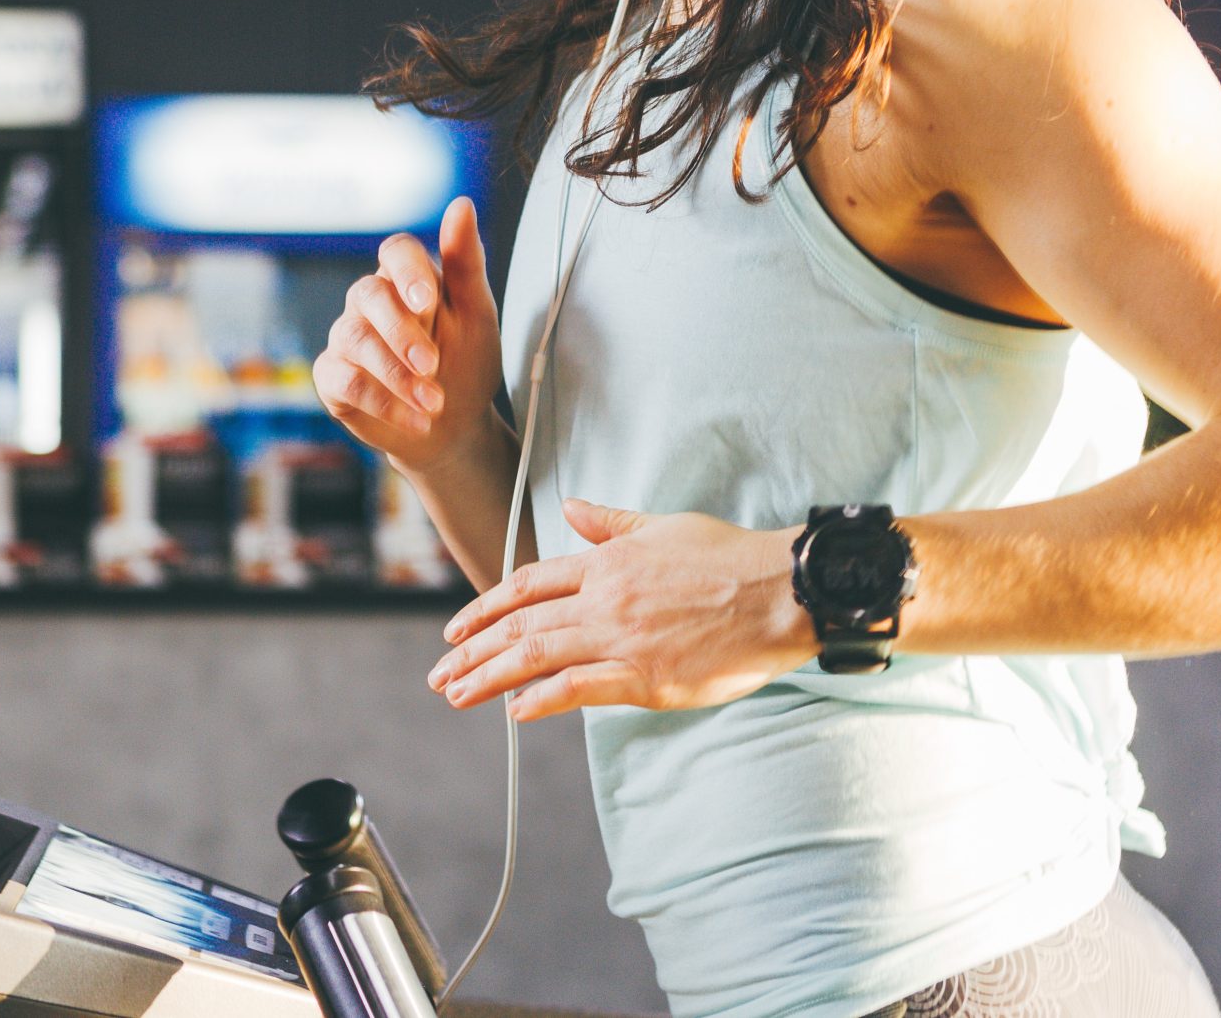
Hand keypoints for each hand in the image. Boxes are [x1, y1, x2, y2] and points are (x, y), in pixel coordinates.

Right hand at [314, 195, 502, 474]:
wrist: (455, 426)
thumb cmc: (466, 361)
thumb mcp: (476, 314)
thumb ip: (465, 261)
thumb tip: (462, 204)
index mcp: (408, 278)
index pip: (395, 252)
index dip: (407, 272)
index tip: (428, 302)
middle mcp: (372, 301)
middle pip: (368, 294)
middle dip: (402, 332)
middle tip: (433, 365)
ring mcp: (348, 337)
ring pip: (356, 340)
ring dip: (397, 375)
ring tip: (434, 403)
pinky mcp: (333, 377)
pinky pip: (345, 381)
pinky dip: (383, 402)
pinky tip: (416, 420)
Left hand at [426, 498, 815, 720]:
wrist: (781, 589)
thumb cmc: (730, 558)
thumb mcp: (663, 526)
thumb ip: (612, 522)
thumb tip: (572, 506)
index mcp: (605, 563)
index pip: (527, 585)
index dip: (485, 607)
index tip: (455, 628)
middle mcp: (603, 599)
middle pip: (520, 624)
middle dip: (472, 649)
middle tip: (440, 672)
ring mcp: (622, 638)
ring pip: (536, 655)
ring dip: (489, 677)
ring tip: (457, 694)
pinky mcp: (646, 676)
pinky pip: (580, 688)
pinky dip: (541, 700)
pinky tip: (515, 713)